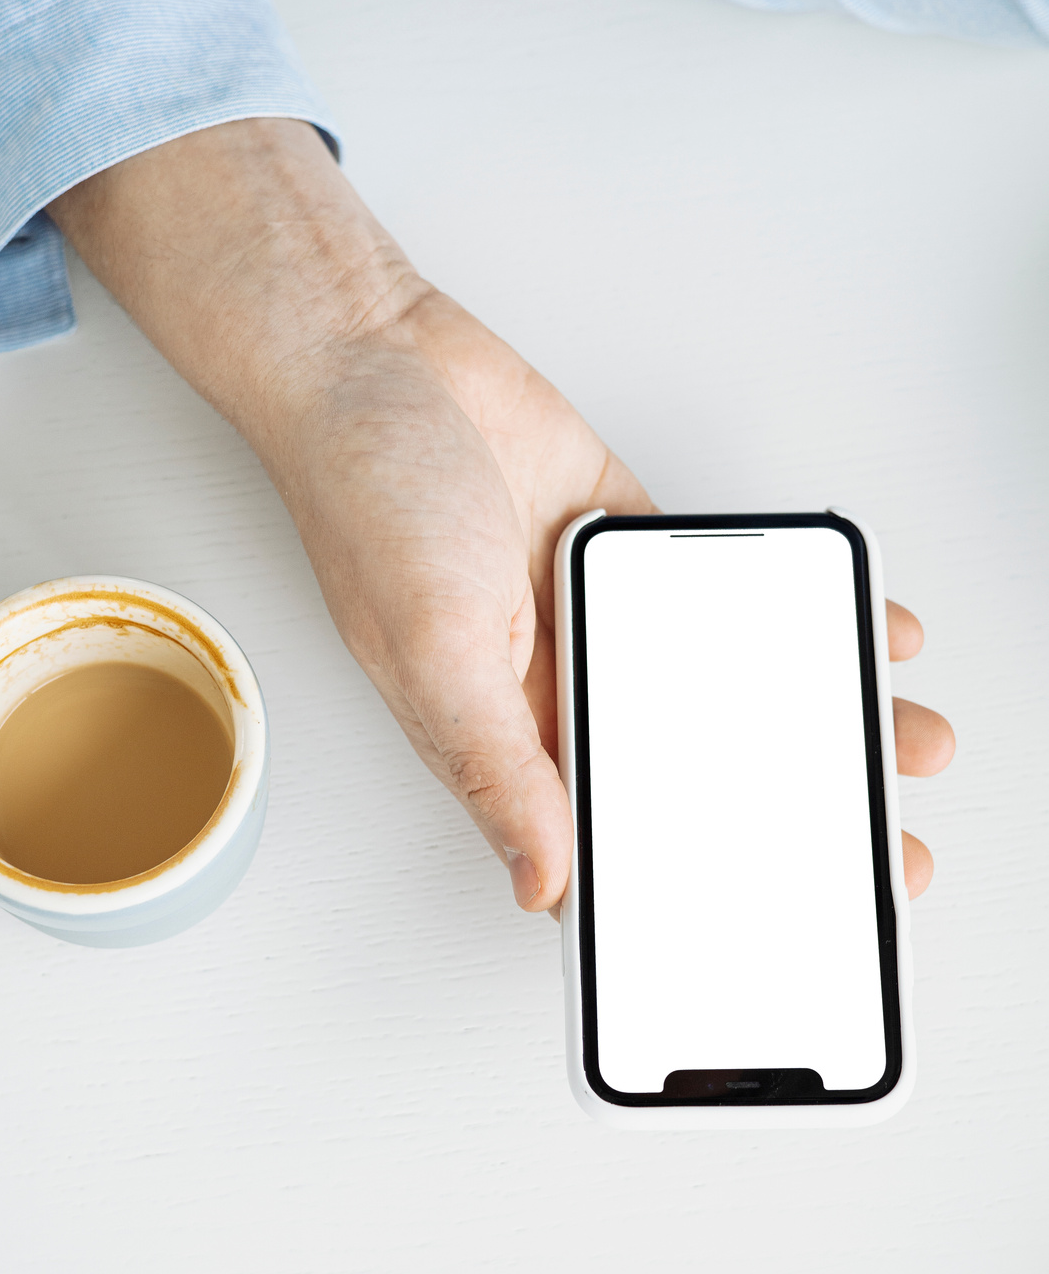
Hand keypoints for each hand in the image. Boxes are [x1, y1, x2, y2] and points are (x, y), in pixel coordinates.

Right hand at [49, 119, 953, 909]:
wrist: (376, 356)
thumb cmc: (365, 505)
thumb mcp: (434, 652)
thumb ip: (495, 769)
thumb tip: (540, 882)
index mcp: (508, 743)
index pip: (615, 844)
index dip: (700, 888)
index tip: (792, 917)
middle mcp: (562, 693)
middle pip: (692, 773)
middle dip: (791, 811)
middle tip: (886, 847)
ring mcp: (603, 619)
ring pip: (726, 687)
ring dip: (814, 712)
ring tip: (908, 740)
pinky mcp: (631, 549)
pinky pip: (728, 592)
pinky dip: (796, 608)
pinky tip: (862, 624)